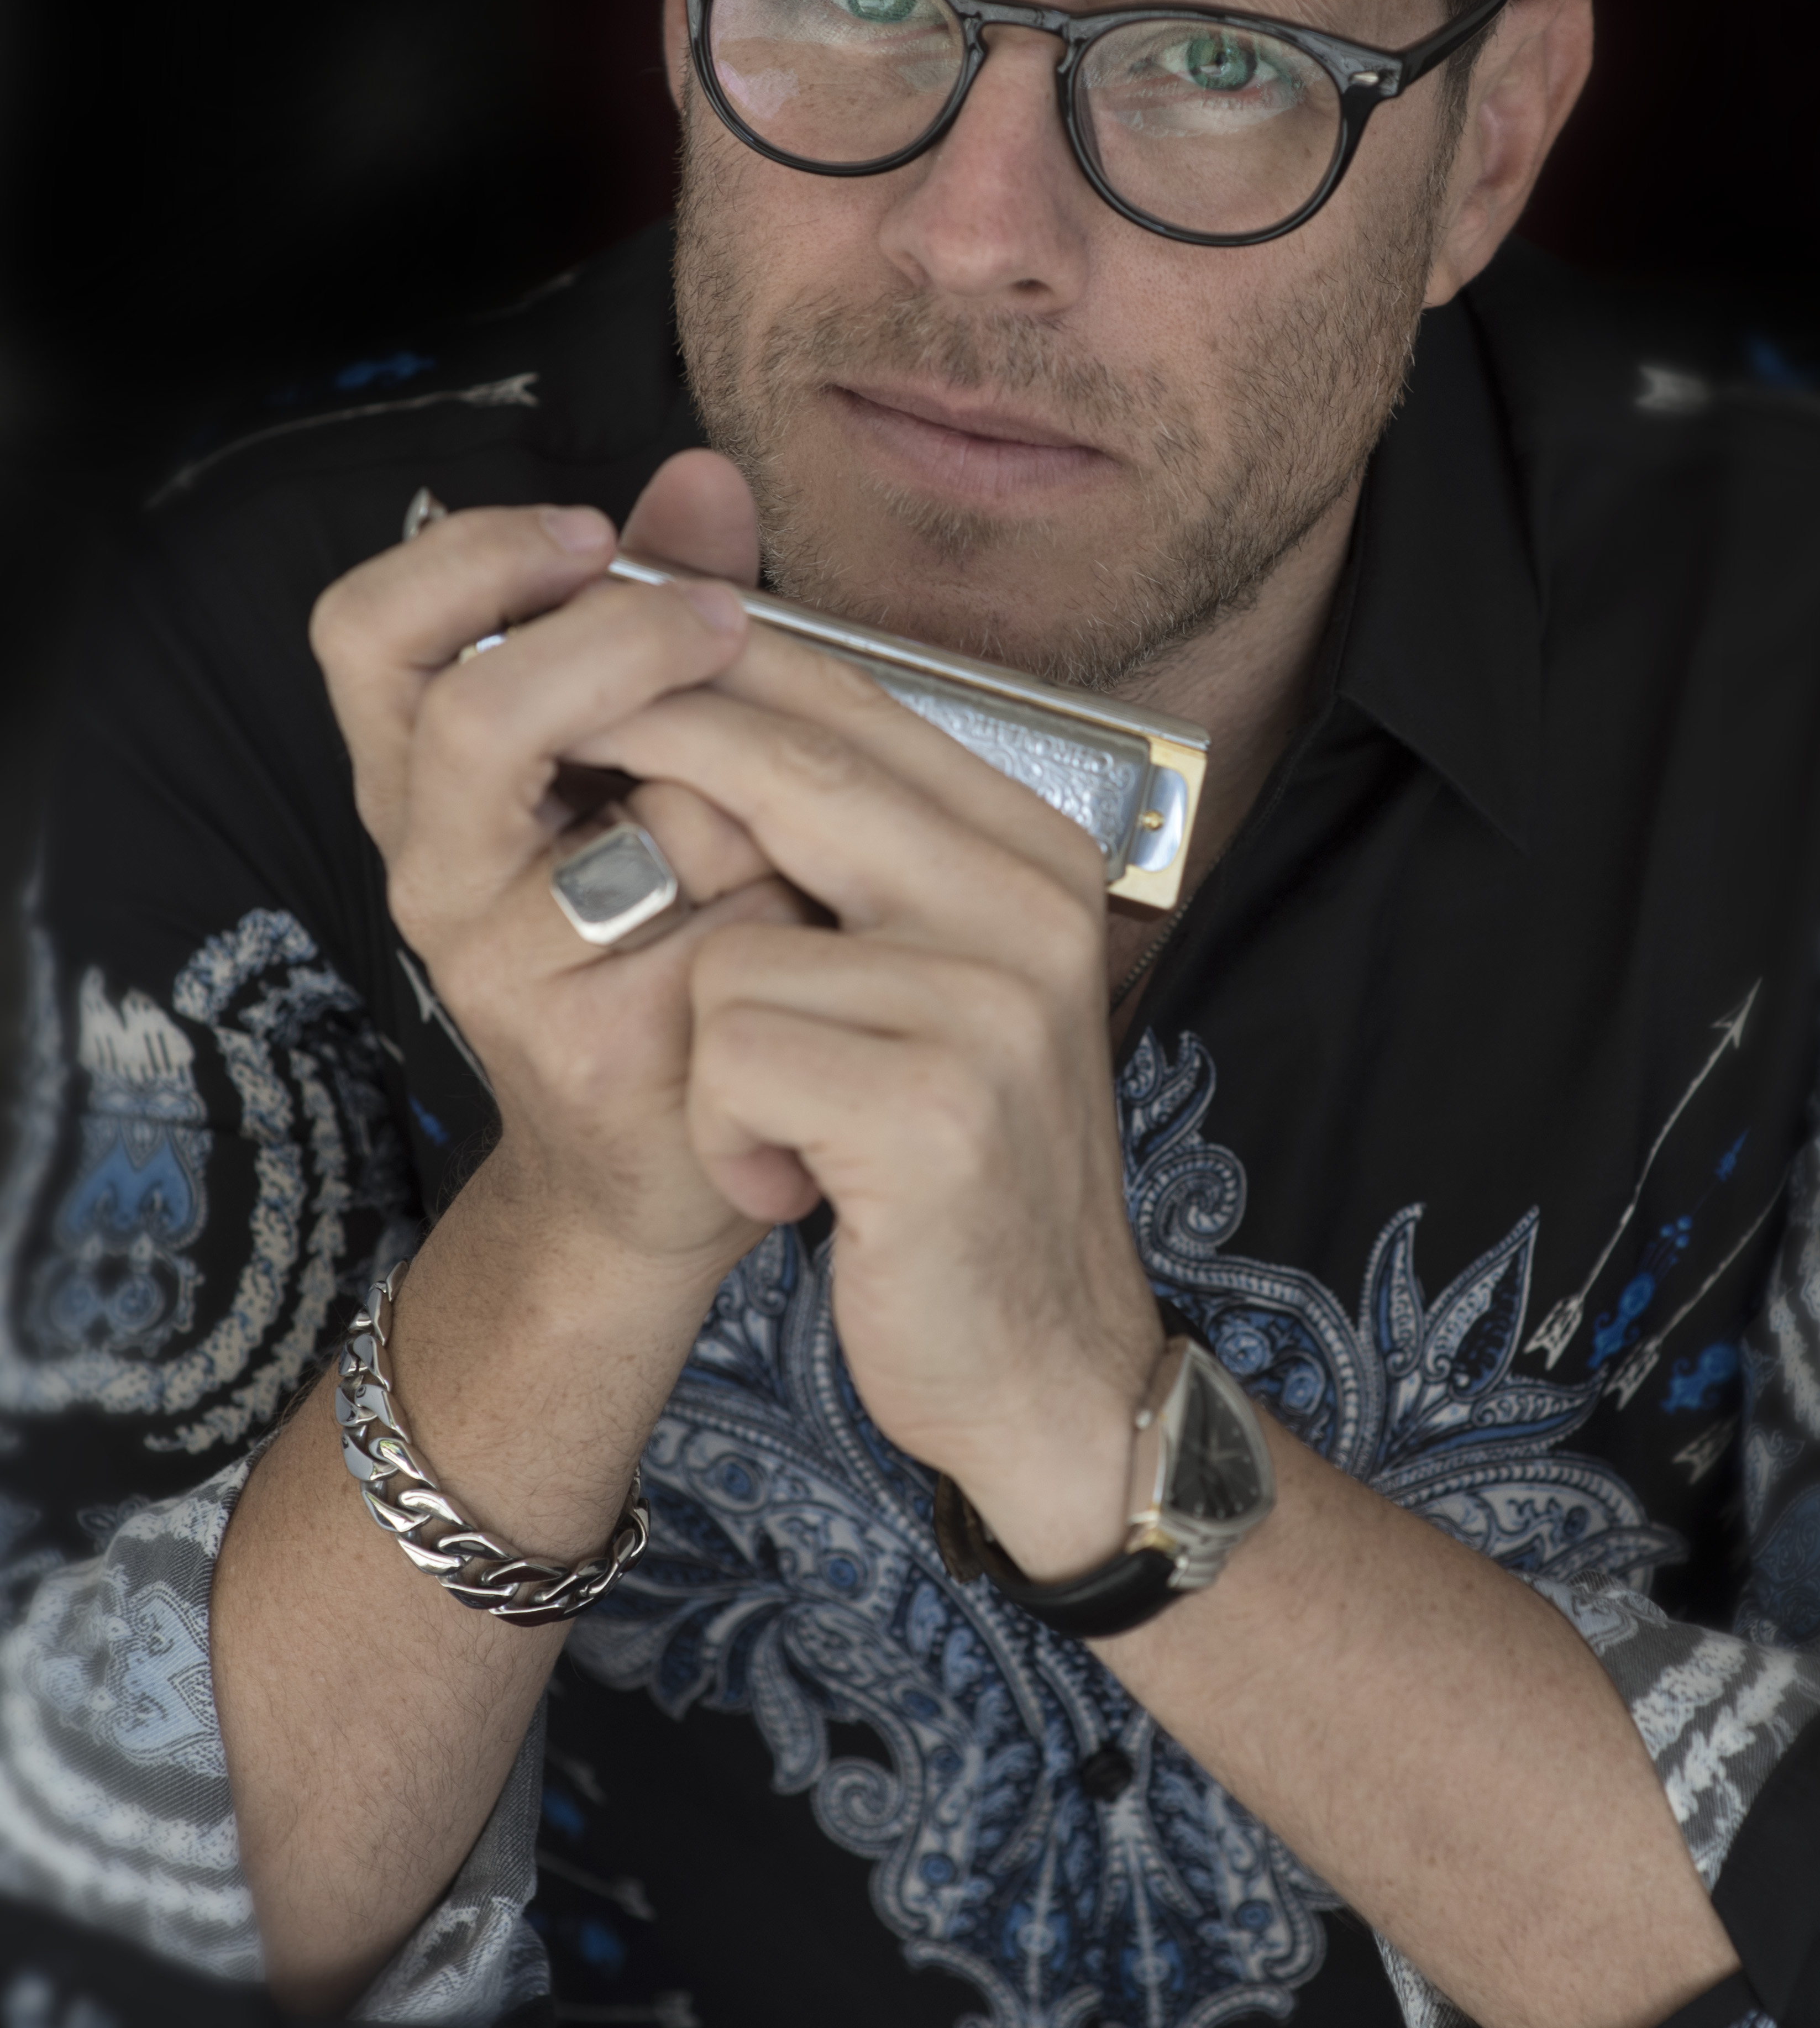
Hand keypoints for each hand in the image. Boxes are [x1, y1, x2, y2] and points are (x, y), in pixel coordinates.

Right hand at [309, 449, 815, 1272]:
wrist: (663, 1160)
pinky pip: (741, 909)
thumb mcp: (641, 760)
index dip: (471, 558)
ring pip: (656, 811)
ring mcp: (514, 970)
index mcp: (429, 788)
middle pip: (478, 711)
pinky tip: (810, 919)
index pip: (366, 634)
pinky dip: (799, 886)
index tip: (593, 535)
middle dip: (623, 642)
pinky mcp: (613, 1044)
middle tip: (723, 620)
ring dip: (748, 785)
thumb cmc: (661, 930)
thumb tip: (701, 475)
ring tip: (784, 818)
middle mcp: (439, 877)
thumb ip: (659, 612)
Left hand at [565, 627, 1167, 1574]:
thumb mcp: (932, 985)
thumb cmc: (955, 1169)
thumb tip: (697, 699)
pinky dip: (728, 1135)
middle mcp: (1029, 905)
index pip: (850, 693)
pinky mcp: (931, 1110)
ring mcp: (991, 1004)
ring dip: (713, 1053)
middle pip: (788, 770)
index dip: (706, 663)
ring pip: (731, 945)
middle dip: (650, 769)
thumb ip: (858, 853)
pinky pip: (731, 1060)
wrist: (1050, 1364)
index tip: (594, 665)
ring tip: (779, 1124)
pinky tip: (791, 1187)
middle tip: (561, 794)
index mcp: (1034, 852)